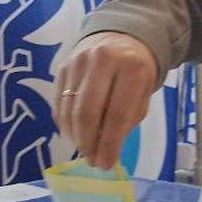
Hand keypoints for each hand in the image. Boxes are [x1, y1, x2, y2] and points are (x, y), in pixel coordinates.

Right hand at [53, 32, 160, 168]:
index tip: (106, 164)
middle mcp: (102, 61)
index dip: (110, 144)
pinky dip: (65, 124)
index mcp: (131, 68)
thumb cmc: (135, 71)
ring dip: (75, 137)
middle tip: (92, 160)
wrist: (119, 38)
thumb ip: (128, 120)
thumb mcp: (143, 93)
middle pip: (88, 113)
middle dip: (89, 143)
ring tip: (85, 150)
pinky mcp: (62, 66)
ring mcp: (78, 61)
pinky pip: (59, 103)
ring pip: (70, 109)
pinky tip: (74, 134)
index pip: (117, 114)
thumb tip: (106, 151)